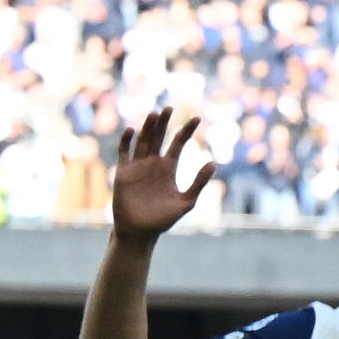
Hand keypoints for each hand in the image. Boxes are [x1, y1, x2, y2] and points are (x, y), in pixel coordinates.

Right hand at [108, 110, 207, 243]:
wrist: (140, 231)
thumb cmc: (163, 219)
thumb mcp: (186, 201)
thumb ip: (198, 182)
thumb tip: (214, 162)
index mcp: (169, 168)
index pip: (178, 143)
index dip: (186, 131)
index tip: (197, 118)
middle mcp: (153, 164)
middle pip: (159, 137)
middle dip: (164, 122)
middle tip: (170, 107)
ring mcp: (138, 167)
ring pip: (143, 141)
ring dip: (147, 128)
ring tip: (154, 114)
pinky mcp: (123, 173)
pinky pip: (124, 153)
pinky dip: (127, 142)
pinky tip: (131, 130)